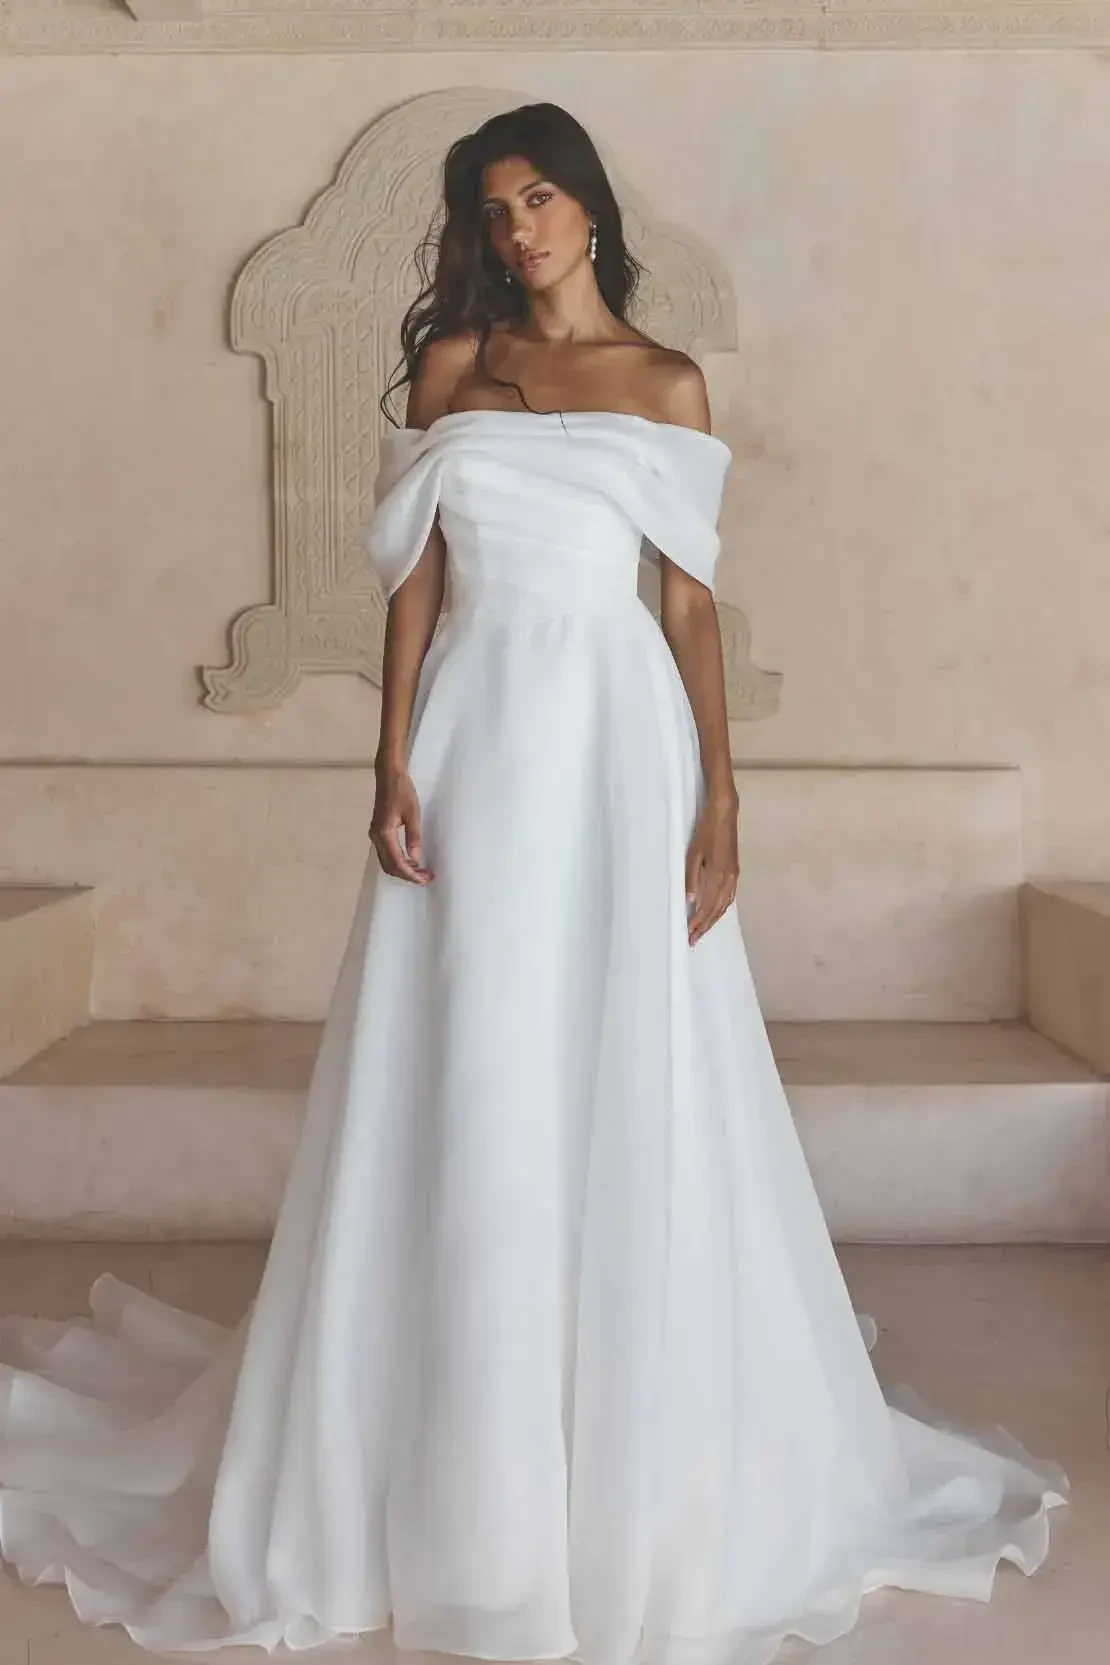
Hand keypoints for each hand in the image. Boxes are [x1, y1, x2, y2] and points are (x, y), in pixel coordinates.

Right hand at [369, 761, 433, 884]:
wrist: (388, 775)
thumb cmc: (402, 790)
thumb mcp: (413, 813)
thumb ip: (414, 837)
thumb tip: (417, 859)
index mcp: (384, 833)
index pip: (397, 862)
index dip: (411, 874)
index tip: (425, 879)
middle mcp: (376, 837)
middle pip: (389, 866)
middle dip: (407, 875)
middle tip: (426, 877)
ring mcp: (375, 834)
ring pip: (386, 862)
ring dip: (402, 869)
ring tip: (421, 871)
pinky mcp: (377, 832)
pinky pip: (386, 854)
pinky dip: (398, 861)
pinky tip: (411, 861)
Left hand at [685, 794, 738, 945]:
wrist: (725, 814)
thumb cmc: (706, 831)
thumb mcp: (693, 854)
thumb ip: (691, 878)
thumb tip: (690, 900)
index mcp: (718, 876)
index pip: (707, 908)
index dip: (698, 923)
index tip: (688, 934)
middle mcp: (729, 879)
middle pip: (717, 910)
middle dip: (705, 926)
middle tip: (693, 939)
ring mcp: (734, 875)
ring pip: (724, 905)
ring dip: (713, 920)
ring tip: (703, 930)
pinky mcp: (735, 870)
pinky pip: (729, 896)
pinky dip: (722, 908)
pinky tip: (716, 911)